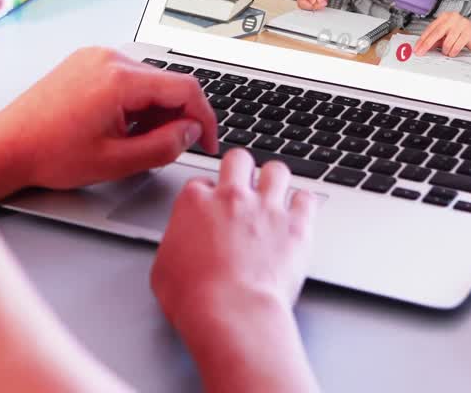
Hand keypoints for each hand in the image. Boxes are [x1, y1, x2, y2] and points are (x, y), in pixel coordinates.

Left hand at [0, 47, 218, 199]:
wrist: (6, 146)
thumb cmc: (49, 154)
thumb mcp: (117, 161)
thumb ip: (164, 146)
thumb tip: (191, 132)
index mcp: (119, 79)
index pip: (185, 88)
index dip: (204, 118)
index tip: (207, 142)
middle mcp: (109, 59)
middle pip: (167, 82)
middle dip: (176, 116)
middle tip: (166, 148)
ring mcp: (95, 58)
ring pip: (148, 80)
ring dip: (154, 110)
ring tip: (133, 141)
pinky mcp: (85, 63)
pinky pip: (125, 77)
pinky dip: (134, 101)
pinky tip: (118, 126)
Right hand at [151, 149, 318, 391]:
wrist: (231, 312)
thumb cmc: (194, 297)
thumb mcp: (163, 269)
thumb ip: (175, 244)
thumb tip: (180, 247)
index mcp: (195, 203)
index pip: (201, 182)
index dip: (207, 194)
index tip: (211, 208)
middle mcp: (231, 197)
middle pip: (238, 159)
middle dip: (241, 169)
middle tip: (243, 187)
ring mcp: (266, 208)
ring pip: (276, 170)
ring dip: (275, 180)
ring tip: (274, 195)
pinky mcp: (296, 225)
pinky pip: (307, 198)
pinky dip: (303, 204)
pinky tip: (299, 214)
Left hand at [415, 12, 470, 56]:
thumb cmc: (461, 34)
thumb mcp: (446, 35)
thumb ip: (435, 39)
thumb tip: (423, 46)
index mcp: (445, 17)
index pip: (430, 28)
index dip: (422, 39)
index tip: (416, 47)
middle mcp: (452, 18)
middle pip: (436, 33)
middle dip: (427, 45)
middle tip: (421, 52)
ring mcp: (461, 24)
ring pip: (447, 42)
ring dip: (445, 50)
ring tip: (447, 51)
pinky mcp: (468, 32)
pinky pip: (456, 46)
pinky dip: (453, 52)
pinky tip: (453, 51)